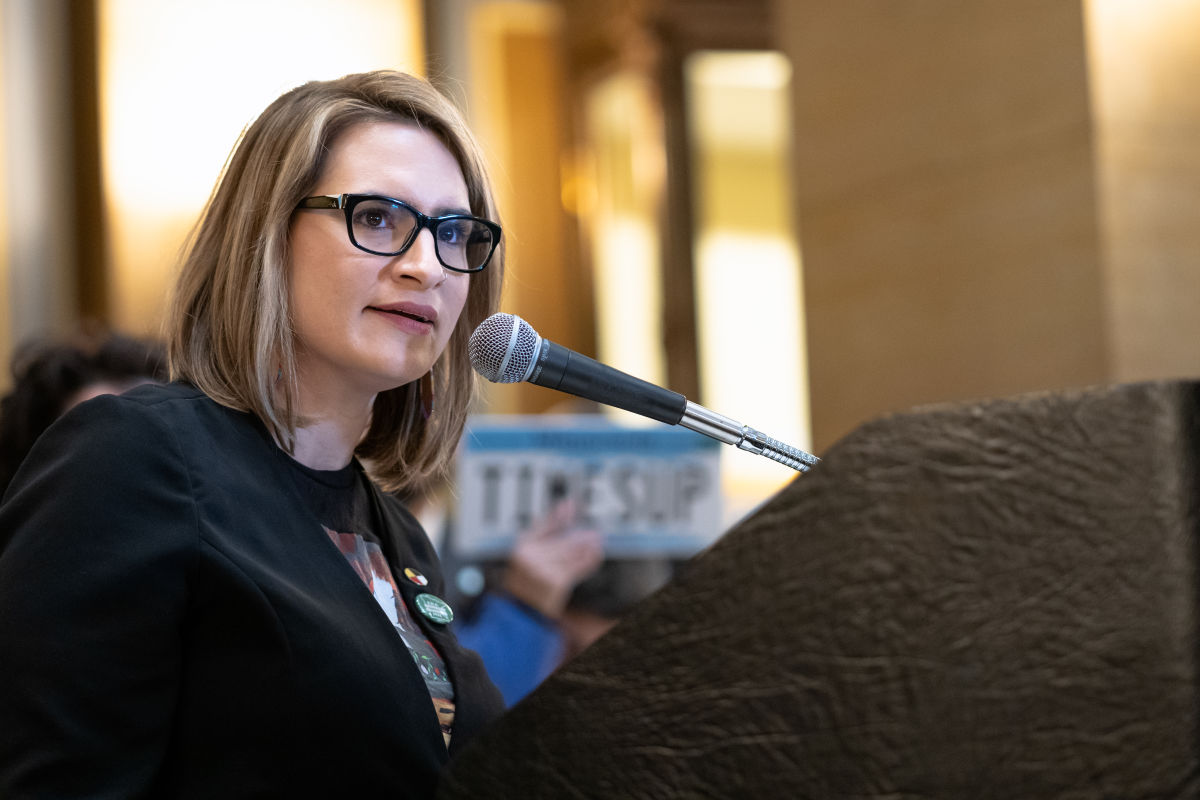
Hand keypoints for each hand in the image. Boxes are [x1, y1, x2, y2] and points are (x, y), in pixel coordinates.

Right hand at [501, 499, 603, 619]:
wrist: (522, 604)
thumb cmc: (525, 576)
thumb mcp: (528, 550)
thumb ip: (546, 529)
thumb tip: (564, 507)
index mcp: (524, 545)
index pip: (546, 525)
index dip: (560, 515)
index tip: (571, 504)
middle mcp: (533, 557)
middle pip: (564, 541)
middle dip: (581, 536)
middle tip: (594, 532)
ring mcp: (545, 571)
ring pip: (572, 554)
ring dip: (588, 547)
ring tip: (597, 540)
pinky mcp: (556, 583)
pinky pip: (577, 569)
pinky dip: (589, 562)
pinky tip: (595, 555)